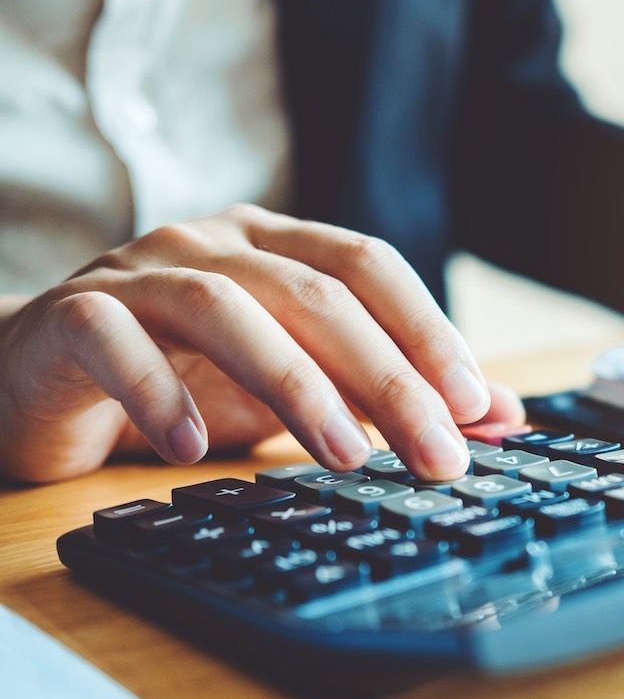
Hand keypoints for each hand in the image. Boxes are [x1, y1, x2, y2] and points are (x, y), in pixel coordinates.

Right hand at [0, 204, 520, 482]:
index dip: (428, 329)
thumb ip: (389, 393)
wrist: (43, 376)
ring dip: (296, 384)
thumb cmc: (185, 377)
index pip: (367, 264)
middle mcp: (212, 243)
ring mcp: (137, 272)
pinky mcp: (70, 317)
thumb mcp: (300, 385)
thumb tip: (503, 417)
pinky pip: (114, 340)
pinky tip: (192, 450)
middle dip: (388, 376)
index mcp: (274, 243)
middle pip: (315, 293)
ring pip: (227, 307)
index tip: (477, 405)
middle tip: (437, 452)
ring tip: (346, 455)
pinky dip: (156, 391)